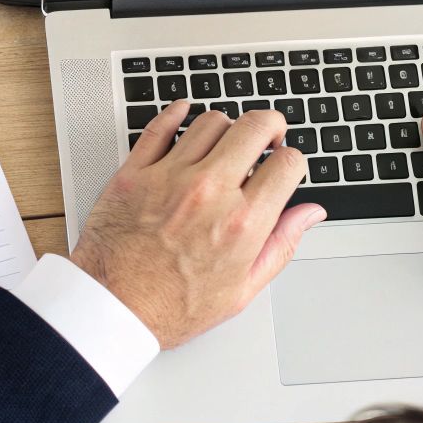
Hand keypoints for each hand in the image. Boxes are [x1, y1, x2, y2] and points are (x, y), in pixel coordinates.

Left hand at [68, 101, 326, 347]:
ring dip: (226, 127)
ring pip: (211, 121)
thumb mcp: (241, 289)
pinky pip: (160, 126)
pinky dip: (176, 113)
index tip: (284, 166)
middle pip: (254, 127)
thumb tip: (309, 214)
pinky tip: (183, 114)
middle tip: (267, 136)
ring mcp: (170, 177)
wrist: (112, 309)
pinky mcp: (135, 172)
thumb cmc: (172, 307)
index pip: (288, 162)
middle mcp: (209, 191)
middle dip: (270, 126)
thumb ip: (281, 244)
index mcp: (242, 222)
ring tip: (225, 144)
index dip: (293, 160)